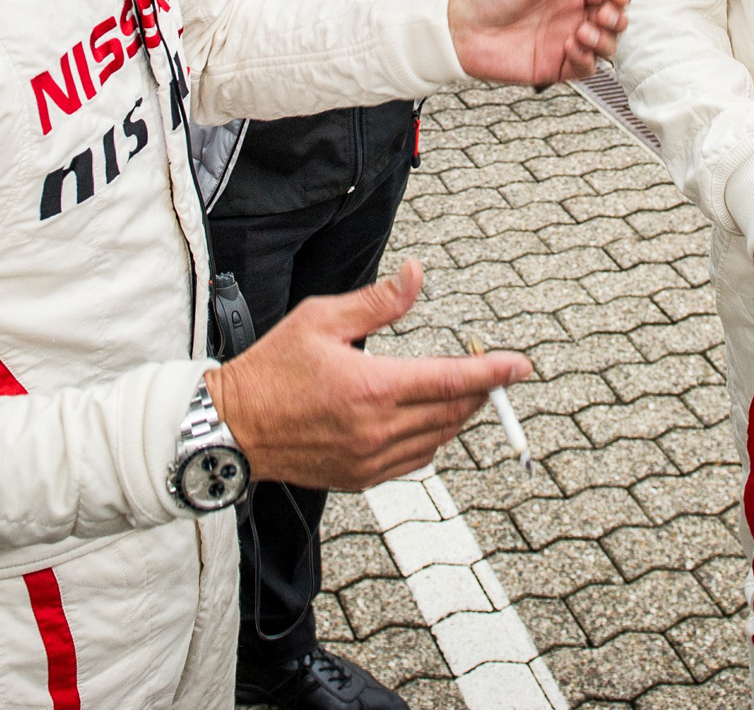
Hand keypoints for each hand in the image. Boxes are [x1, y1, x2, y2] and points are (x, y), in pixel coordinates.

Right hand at [206, 261, 528, 489]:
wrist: (233, 428)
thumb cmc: (271, 369)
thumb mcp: (321, 319)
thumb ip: (377, 302)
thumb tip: (416, 275)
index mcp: (371, 387)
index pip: (451, 380)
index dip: (491, 372)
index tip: (520, 365)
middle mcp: (376, 429)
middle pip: (452, 411)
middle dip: (480, 390)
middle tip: (492, 369)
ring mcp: (369, 459)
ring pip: (438, 438)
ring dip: (458, 415)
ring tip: (465, 391)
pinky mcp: (360, 477)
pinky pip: (415, 461)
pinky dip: (433, 439)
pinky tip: (430, 420)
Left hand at [446, 0, 628, 85]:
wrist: (459, 28)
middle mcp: (570, 14)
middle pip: (613, 18)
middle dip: (617, 17)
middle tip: (603, 15)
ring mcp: (565, 40)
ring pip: (606, 45)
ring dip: (604, 39)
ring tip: (582, 32)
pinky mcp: (556, 66)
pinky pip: (587, 68)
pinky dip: (587, 59)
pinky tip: (570, 47)